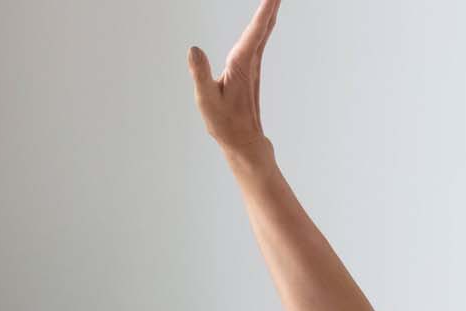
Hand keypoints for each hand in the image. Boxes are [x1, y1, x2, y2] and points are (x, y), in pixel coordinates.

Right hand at [187, 0, 280, 155]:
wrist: (243, 142)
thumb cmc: (225, 124)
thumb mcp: (207, 100)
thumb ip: (200, 74)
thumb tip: (194, 49)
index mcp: (242, 64)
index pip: (255, 31)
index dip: (265, 9)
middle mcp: (251, 61)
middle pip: (264, 26)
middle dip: (271, 5)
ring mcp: (252, 66)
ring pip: (264, 32)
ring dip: (268, 12)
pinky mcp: (250, 70)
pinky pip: (259, 40)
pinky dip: (263, 25)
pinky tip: (265, 21)